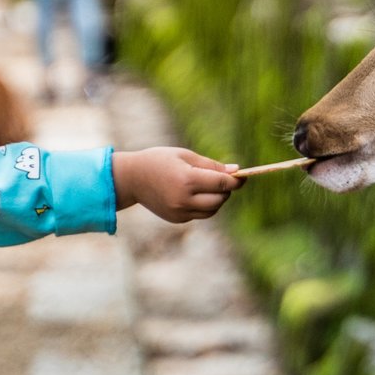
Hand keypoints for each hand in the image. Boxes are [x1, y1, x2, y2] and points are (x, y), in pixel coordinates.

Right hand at [114, 146, 243, 222]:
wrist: (131, 178)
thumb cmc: (159, 161)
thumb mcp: (185, 155)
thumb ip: (211, 165)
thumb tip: (236, 171)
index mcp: (187, 180)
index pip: (222, 183)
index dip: (236, 180)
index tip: (243, 175)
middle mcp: (183, 199)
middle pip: (220, 199)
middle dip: (226, 190)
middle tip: (224, 179)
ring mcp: (179, 212)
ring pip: (212, 210)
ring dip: (217, 199)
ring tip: (208, 186)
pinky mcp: (176, 219)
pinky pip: (200, 214)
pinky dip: (204, 205)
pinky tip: (195, 194)